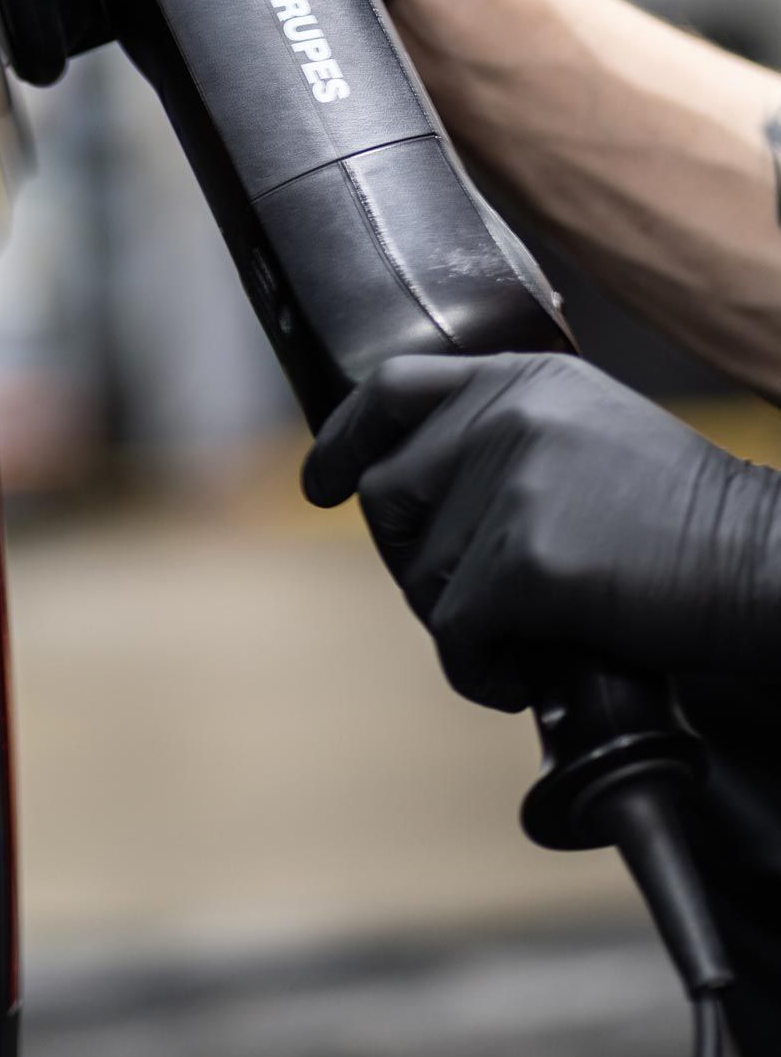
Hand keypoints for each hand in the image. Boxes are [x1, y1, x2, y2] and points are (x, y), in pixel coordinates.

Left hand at [302, 352, 780, 709]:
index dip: (344, 440)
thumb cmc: (687, 522)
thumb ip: (510, 438)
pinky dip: (483, 674)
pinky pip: (456, 635)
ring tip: (532, 638)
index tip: (320, 482)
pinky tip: (532, 673)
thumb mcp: (593, 434)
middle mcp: (504, 420)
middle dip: (411, 563)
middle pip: (388, 495)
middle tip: (470, 603)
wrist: (763, 564)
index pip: (393, 389)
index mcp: (521, 383)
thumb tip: (426, 497)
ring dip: (464, 627)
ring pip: (422, 578)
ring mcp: (511, 485)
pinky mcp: (522, 559)